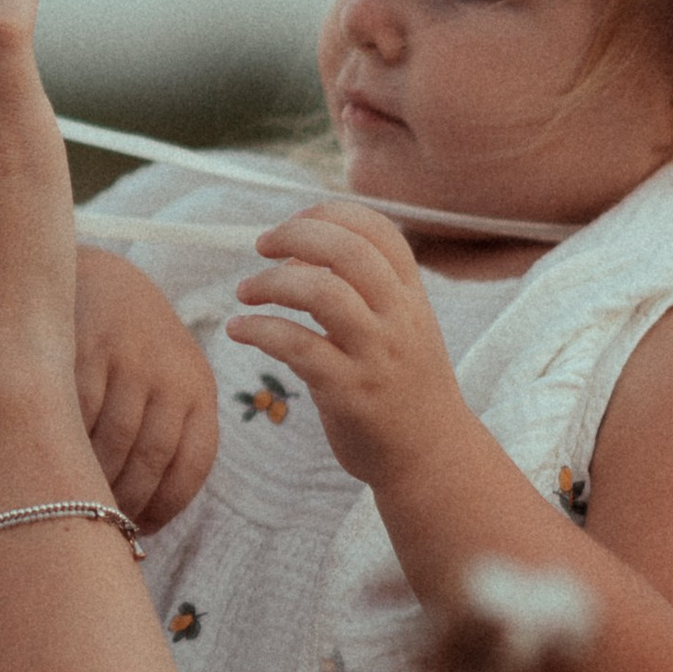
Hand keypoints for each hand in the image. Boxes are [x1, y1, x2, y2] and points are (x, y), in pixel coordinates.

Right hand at [73, 249, 217, 527]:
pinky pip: (75, 416)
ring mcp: (126, 358)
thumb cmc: (129, 350)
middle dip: (125, 503)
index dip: (165, 507)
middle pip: (150, 460)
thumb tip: (145, 520)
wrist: (94, 276)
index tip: (140, 531)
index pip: (192, 464)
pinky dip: (65, 449)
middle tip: (99, 524)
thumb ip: (164, 433)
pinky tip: (53, 464)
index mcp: (198, 387)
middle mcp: (170, 372)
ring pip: (111, 444)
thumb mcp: (165, 379)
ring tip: (74, 502)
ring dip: (93, 483)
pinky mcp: (85, 347)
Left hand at [228, 203, 472, 492]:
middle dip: (296, 235)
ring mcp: (376, 354)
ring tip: (245, 292)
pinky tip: (239, 330)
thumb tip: (295, 252)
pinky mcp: (350, 391)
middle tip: (261, 246)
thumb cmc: (402, 386)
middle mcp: (399, 318)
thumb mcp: (399, 328)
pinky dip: (259, 329)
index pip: (378, 231)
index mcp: (412, 296)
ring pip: (321, 292)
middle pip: (348, 251)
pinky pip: (297, 346)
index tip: (295, 224)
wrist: (432, 457)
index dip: (330, 214)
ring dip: (271, 283)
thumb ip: (359, 289)